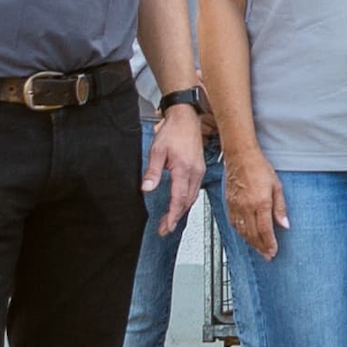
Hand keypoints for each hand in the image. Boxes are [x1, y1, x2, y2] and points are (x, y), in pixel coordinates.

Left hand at [145, 108, 208, 233]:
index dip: (173, 215)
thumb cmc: (173, 131)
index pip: (179, 198)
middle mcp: (195, 172)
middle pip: (187, 201)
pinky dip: (187, 200)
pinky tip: (180, 204)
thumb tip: (147, 188)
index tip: (166, 226)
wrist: (187, 117)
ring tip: (171, 220)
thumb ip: (152, 171)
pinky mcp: (199, 168)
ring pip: (192, 197)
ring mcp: (199, 170)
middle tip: (165, 229)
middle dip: (176, 217)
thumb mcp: (157, 150)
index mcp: (184, 169)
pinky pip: (195, 189)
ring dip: (182, 210)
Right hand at [224, 150, 285, 262]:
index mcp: (260, 203)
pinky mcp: (229, 204)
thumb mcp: (277, 186)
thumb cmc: (259, 168)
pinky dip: (241, 233)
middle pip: (253, 234)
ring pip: (242, 231)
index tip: (273, 252)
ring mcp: (236, 207)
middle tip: (267, 255)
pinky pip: (234, 224)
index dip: (269, 244)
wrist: (240, 157)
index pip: (265, 230)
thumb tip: (285, 224)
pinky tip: (245, 236)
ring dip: (251, 243)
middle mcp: (246, 207)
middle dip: (261, 247)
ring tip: (258, 249)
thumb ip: (280, 208)